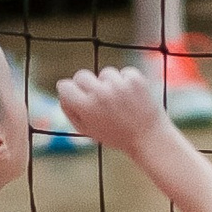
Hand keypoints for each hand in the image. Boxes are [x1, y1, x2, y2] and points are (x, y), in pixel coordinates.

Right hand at [53, 63, 170, 157]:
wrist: (149, 138)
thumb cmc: (116, 136)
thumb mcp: (88, 130)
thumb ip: (71, 110)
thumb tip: (62, 90)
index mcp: (86, 107)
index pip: (64, 86)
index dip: (70, 92)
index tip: (77, 97)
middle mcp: (100, 93)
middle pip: (82, 75)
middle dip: (87, 85)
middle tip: (97, 97)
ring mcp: (118, 84)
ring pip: (105, 74)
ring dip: (109, 84)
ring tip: (120, 103)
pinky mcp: (135, 79)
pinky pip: (123, 73)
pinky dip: (126, 82)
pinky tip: (132, 97)